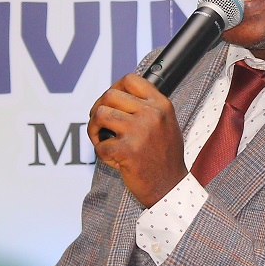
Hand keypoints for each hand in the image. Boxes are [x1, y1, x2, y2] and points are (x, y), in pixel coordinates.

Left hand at [88, 74, 187, 206]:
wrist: (170, 186)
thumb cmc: (165, 156)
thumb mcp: (166, 123)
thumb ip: (147, 107)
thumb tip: (117, 94)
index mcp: (161, 105)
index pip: (130, 80)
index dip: (114, 87)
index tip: (111, 101)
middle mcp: (151, 114)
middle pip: (110, 95)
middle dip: (97, 107)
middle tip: (99, 122)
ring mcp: (139, 131)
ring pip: (100, 114)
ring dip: (93, 127)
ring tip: (101, 138)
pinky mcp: (127, 150)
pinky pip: (100, 145)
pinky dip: (101, 152)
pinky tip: (113, 157)